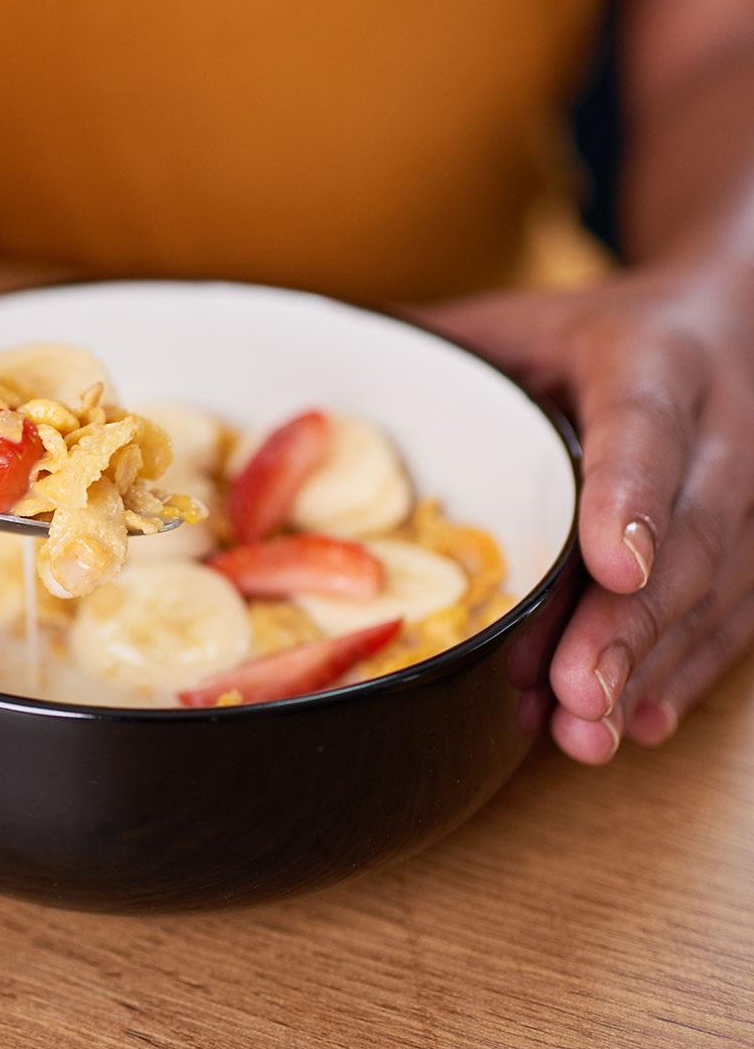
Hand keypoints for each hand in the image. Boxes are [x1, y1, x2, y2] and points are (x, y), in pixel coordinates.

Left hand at [415, 259, 753, 762]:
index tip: (611, 567)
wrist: (717, 328)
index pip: (643, 427)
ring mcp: (745, 492)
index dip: (628, 497)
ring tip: (585, 728)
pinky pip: (731, 616)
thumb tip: (337, 353)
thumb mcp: (518, 320)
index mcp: (651, 361)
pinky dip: (681, 673)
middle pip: (688, 534)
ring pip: (712, 589)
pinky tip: (637, 721)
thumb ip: (442, 345)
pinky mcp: (752, 543)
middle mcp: (715, 430)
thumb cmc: (589, 336)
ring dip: (647, 666)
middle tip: (575, 691)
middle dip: (628, 623)